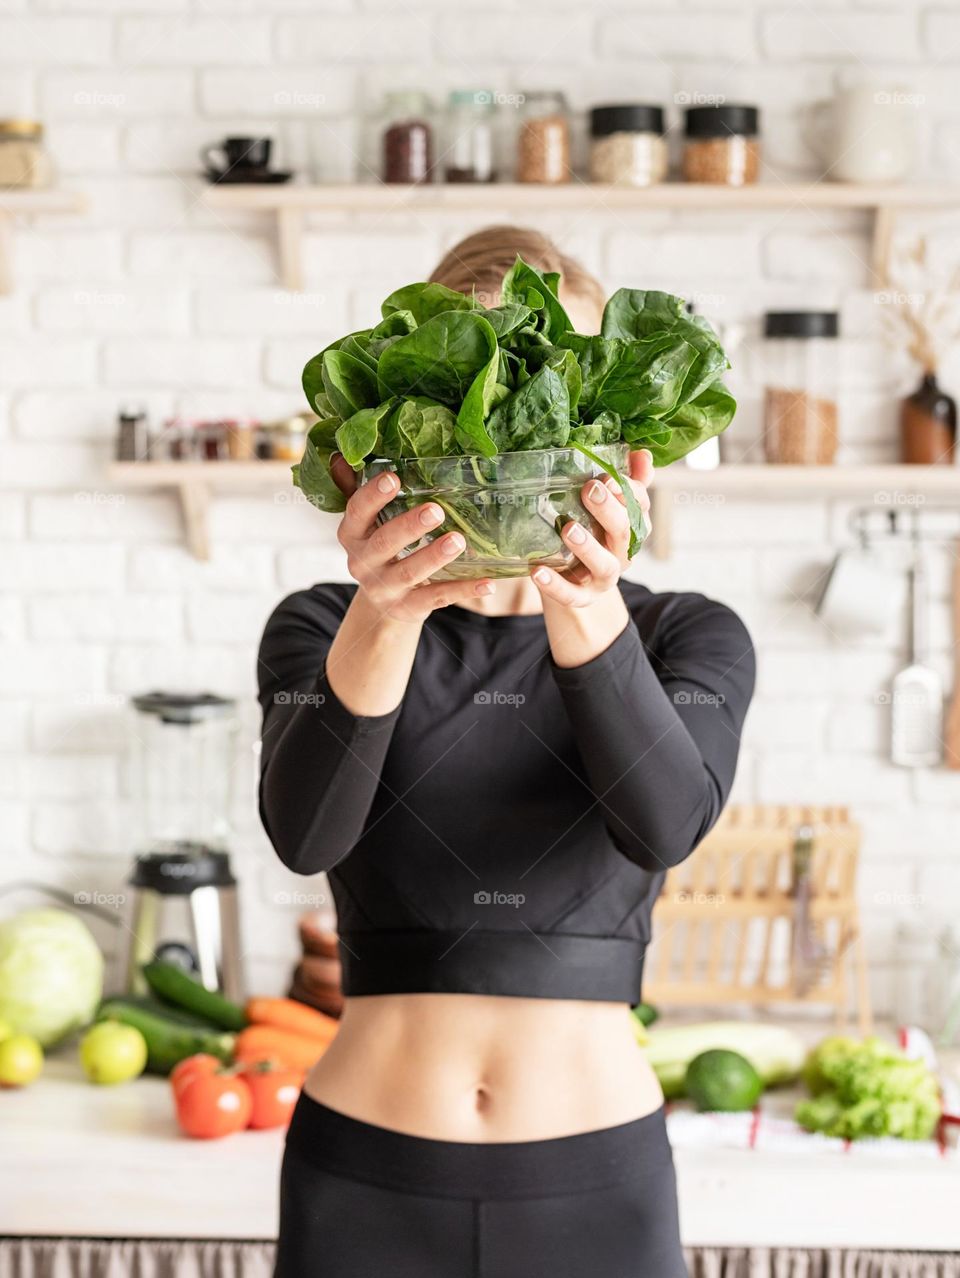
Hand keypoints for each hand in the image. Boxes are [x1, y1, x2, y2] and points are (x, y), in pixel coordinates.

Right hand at [332, 454, 494, 622]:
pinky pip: (437, 598)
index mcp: (352, 535)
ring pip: (409, 573)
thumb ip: (356, 489)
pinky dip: (463, 591)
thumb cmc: (380, 549)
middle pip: (384, 543)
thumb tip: (338, 454)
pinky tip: (487, 583)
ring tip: (458, 540)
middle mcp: (363, 563)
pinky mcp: (408, 608)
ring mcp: (385, 588)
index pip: (357, 512)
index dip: (373, 496)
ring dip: (433, 556)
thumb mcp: (367, 523)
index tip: (394, 478)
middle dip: (408, 527)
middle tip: (435, 510)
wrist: (383, 603)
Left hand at [530, 449, 652, 608]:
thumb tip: (642, 454)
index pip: (639, 507)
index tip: (608, 477)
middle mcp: (623, 553)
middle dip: (609, 511)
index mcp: (632, 528)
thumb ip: (625, 483)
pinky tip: (537, 572)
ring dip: (588, 547)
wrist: (575, 582)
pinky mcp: (582, 597)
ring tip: (568, 529)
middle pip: (624, 532)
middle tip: (590, 489)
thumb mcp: (606, 509)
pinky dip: (554, 585)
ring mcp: (603, 578)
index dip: (628, 492)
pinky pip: (570, 594)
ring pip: (603, 565)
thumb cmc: (591, 534)